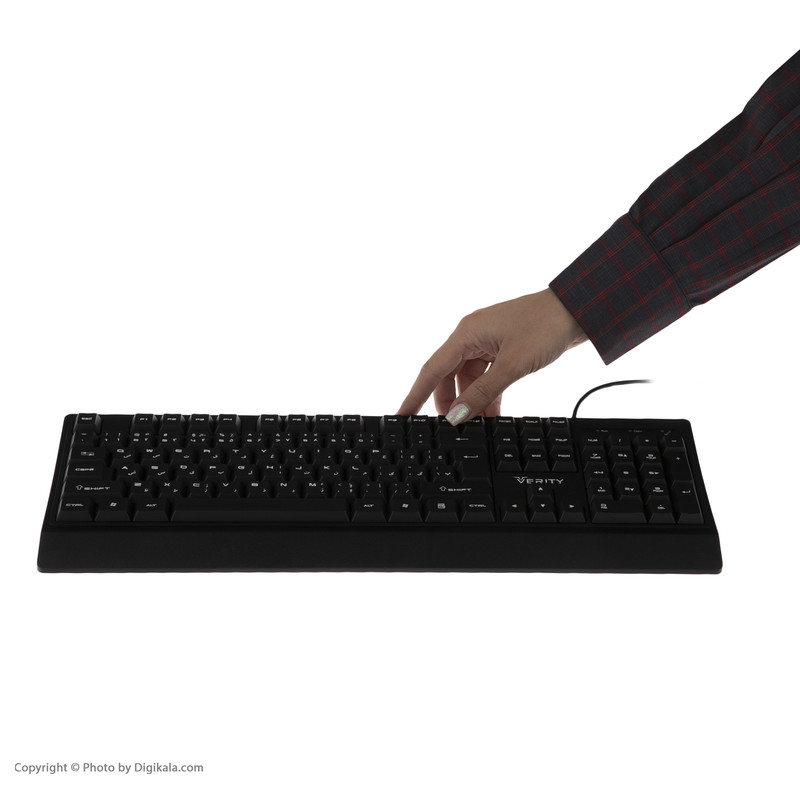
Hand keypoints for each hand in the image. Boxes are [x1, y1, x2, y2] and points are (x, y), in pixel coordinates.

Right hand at [397, 289, 587, 422]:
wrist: (578, 309)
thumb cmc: (546, 326)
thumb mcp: (512, 365)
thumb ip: (484, 393)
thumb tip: (458, 416)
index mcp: (466, 334)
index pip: (431, 371)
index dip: (414, 396)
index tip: (401, 415)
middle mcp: (471, 337)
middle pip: (448, 377)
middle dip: (450, 404)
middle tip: (454, 428)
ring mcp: (487, 343)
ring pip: (468, 379)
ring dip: (473, 402)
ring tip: (480, 424)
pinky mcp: (502, 349)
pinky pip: (486, 376)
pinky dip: (488, 394)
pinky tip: (494, 411)